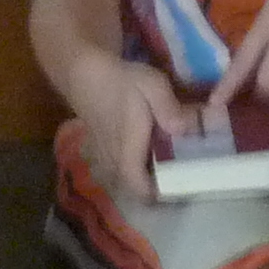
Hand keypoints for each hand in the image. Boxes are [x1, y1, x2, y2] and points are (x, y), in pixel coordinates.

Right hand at [94, 55, 196, 199]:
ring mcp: (105, 157)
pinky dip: (136, 165)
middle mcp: (114, 161)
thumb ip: (169, 109)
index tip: (185, 186)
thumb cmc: (119, 79)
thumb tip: (185, 130)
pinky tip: (150, 148)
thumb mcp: (152, 86)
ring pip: (128, 179)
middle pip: (137, 190)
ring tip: (171, 161)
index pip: (142, 192)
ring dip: (146, 176)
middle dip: (159, 186)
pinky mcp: (102, 149)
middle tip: (184, 171)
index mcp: (128, 152)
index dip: (163, 196)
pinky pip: (121, 168)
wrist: (83, 72)